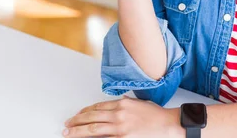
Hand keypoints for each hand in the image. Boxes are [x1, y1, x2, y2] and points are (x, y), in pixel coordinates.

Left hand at [63, 96, 183, 137]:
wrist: (169, 124)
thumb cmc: (157, 115)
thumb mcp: (140, 104)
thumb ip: (127, 104)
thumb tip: (117, 103)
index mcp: (122, 103)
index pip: (98, 107)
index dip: (84, 112)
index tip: (77, 115)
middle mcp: (119, 114)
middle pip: (92, 117)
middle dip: (77, 121)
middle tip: (67, 125)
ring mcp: (120, 127)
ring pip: (93, 129)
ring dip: (78, 131)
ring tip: (68, 133)